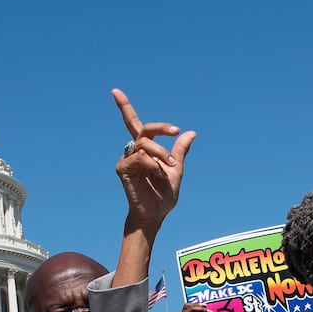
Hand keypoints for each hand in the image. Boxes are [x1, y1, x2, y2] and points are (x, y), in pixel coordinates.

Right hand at [113, 89, 195, 232]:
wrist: (156, 214)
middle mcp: (134, 151)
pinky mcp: (122, 169)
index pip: (132, 123)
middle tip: (175, 131)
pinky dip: (152, 164)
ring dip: (161, 153)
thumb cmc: (164, 196)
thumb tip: (190, 132)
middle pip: (143, 128)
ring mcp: (127, 159)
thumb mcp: (176, 169)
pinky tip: (157, 174)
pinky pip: (139, 157)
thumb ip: (179, 151)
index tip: (124, 97)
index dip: (123, 106)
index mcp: (146, 149)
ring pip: (145, 143)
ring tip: (168, 168)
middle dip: (160, 127)